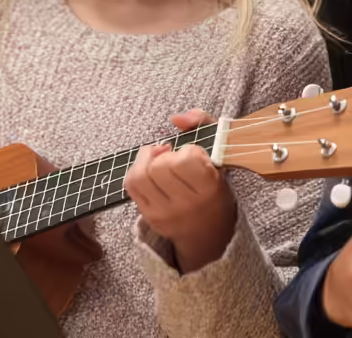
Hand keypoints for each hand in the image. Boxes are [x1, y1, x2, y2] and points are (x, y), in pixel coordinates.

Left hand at [124, 110, 236, 272]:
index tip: (196, 155)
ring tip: (159, 158)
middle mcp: (186, 204)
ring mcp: (165, 212)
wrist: (209, 232)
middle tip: (175, 156)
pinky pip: (131, 186)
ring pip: (140, 175)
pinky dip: (137, 170)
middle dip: (166, 154)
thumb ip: (203, 124)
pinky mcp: (149, 216)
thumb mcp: (220, 155)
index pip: (187, 159)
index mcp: (209, 189)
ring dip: (147, 159)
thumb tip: (176, 118)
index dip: (189, 149)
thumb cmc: (214, 188)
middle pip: (160, 166)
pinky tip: (149, 169)